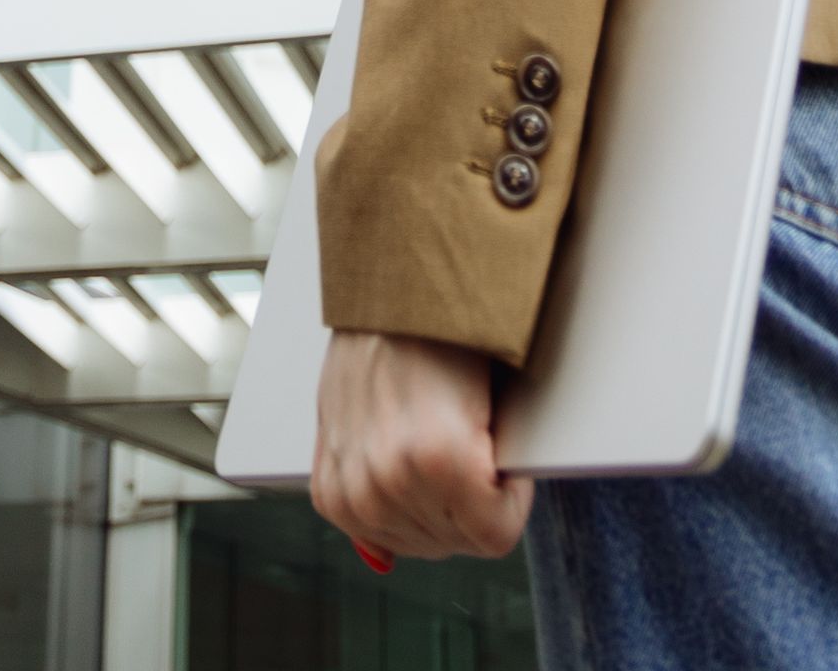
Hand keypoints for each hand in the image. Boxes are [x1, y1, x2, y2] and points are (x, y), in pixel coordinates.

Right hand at [312, 328, 532, 564]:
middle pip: (456, 543)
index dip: (510, 499)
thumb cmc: (447, 336)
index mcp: (441, 460)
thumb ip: (503, 465)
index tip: (502, 462)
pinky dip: (392, 510)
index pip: (497, 536)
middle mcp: (391, 481)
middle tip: (462, 445)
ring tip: (429, 447)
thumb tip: (498, 519)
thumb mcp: (497, 396)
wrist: (383, 294)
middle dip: (469, 506)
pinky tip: (399, 466)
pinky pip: (372, 532)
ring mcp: (353, 488)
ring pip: (415, 543)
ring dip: (429, 510)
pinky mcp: (326, 487)